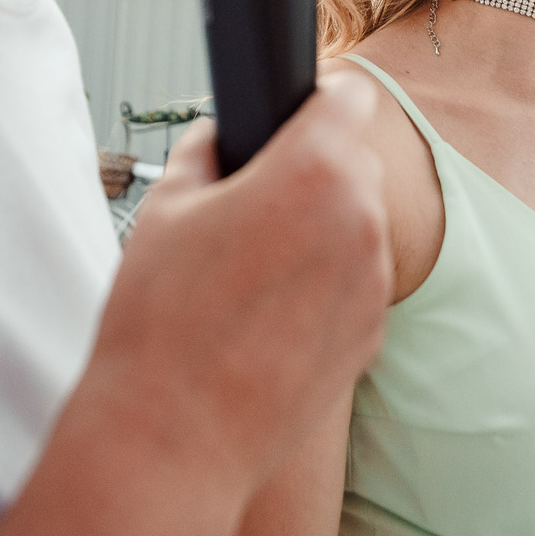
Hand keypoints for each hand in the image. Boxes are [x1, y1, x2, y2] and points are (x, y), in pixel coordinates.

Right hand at [88, 71, 390, 497]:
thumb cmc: (160, 324)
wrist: (173, 438)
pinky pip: (355, 283)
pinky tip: (266, 315)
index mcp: (314, 172)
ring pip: (357, 225)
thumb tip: (224, 137)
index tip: (298, 111)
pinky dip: (324, 286)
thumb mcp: (165, 208)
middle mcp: (361, 222)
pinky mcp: (373, 335)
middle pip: (353, 162)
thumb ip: (206, 151)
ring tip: (249, 270)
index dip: (318, 99)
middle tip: (249, 201)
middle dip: (311, 169)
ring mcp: (374, 284)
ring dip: (318, 231)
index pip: (348, 97)